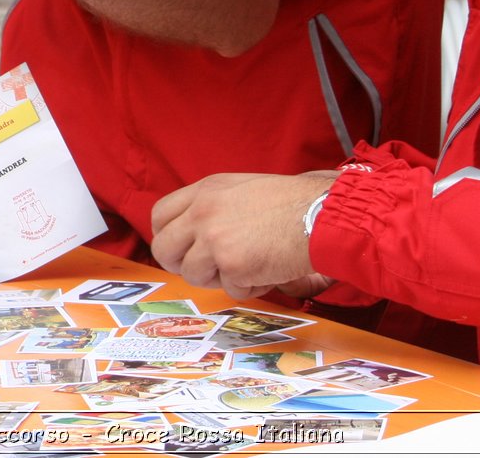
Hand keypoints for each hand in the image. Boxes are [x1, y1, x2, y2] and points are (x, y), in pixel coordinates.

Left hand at [150, 171, 337, 298]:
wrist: (320, 215)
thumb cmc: (291, 203)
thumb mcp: (241, 189)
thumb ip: (212, 207)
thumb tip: (192, 233)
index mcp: (205, 191)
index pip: (160, 215)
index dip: (166, 236)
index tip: (179, 248)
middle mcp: (202, 213)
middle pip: (164, 249)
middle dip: (180, 265)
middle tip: (204, 270)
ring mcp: (214, 240)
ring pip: (193, 275)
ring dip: (219, 278)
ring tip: (248, 265)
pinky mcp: (232, 266)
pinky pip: (230, 290)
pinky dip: (249, 287)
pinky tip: (267, 270)